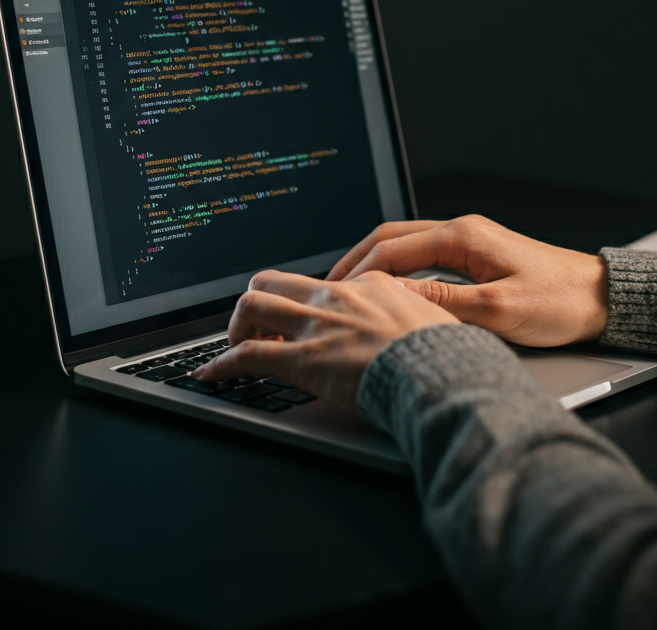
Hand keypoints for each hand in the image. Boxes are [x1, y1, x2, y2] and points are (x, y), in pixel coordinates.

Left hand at [194, 269, 458, 411]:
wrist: (442, 374)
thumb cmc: (445, 355)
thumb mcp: (435, 317)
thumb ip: (414, 313)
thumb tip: (416, 320)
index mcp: (368, 286)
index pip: (322, 284)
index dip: (306, 306)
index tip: (304, 323)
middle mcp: (336, 297)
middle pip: (273, 281)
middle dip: (256, 304)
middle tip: (257, 329)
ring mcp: (317, 326)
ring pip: (251, 306)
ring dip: (235, 328)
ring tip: (233, 348)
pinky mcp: (303, 360)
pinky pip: (247, 355)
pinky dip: (221, 365)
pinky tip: (211, 375)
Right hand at [327, 214, 607, 346]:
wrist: (602, 298)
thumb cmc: (560, 303)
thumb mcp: (497, 311)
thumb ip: (441, 302)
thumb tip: (393, 296)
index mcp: (462, 236)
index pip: (390, 249)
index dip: (356, 274)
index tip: (333, 297)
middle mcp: (462, 231)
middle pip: (390, 237)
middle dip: (354, 262)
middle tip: (326, 289)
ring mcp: (469, 241)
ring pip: (404, 244)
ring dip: (373, 264)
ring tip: (349, 290)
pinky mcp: (477, 255)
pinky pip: (423, 255)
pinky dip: (396, 268)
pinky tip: (388, 289)